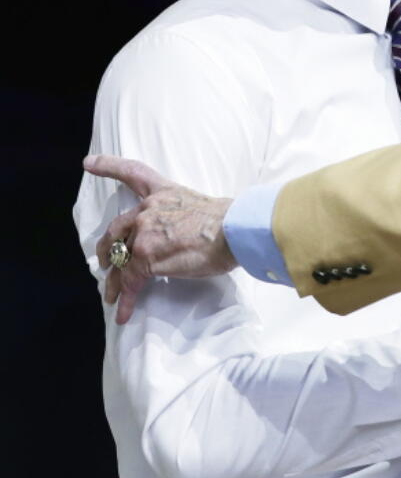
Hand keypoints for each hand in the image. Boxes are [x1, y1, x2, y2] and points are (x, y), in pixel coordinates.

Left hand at [83, 155, 236, 323]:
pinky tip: (124, 313)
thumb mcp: (202, 208)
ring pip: (120, 260)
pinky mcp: (144, 257)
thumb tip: (183, 239)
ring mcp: (143, 233)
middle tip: (104, 263)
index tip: (89, 164)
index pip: (133, 173)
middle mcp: (147, 209)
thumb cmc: (230, 222)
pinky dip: (126, 300)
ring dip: (115, 282)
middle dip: (106, 249)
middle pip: (116, 229)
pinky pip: (130, 282)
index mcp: (163, 193)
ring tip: (112, 297)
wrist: (234, 231)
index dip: (109, 166)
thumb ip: (182, 218)